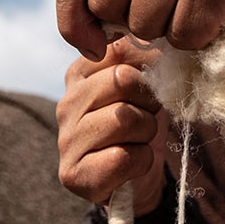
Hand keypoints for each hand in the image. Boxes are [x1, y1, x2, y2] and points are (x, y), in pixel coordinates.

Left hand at [56, 0, 224, 59]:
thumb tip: (85, 34)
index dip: (72, 24)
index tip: (91, 46)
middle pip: (105, 8)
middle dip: (132, 24)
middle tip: (168, 7)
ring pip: (144, 27)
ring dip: (170, 30)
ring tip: (195, 3)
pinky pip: (183, 36)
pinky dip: (201, 37)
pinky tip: (217, 10)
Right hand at [57, 38, 166, 215]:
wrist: (137, 178)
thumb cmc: (142, 123)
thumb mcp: (147, 83)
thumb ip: (146, 57)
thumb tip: (159, 45)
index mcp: (80, 73)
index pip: (120, 48)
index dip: (149, 65)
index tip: (151, 84)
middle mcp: (66, 103)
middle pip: (123, 79)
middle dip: (149, 99)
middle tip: (147, 115)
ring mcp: (66, 140)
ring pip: (124, 118)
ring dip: (146, 131)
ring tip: (139, 139)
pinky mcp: (73, 175)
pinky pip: (122, 158)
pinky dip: (140, 161)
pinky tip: (132, 163)